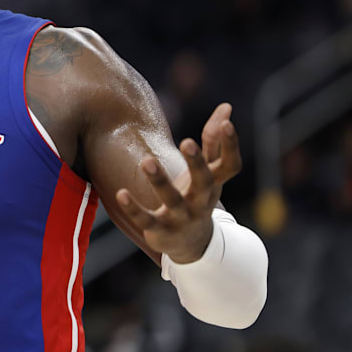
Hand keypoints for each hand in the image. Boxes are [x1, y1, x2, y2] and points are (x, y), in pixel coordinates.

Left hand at [116, 103, 241, 263]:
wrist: (192, 245)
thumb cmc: (198, 196)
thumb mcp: (208, 172)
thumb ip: (213, 141)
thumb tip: (226, 106)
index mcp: (214, 184)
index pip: (230, 165)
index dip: (231, 145)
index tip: (227, 123)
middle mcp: (200, 201)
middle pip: (204, 182)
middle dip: (196, 163)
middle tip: (187, 141)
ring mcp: (181, 217)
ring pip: (172, 200)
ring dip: (160, 180)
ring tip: (146, 160)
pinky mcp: (160, 230)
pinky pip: (146, 220)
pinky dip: (134, 208)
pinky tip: (120, 193)